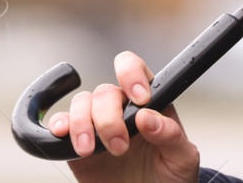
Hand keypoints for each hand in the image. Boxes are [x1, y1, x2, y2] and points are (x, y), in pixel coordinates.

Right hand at [48, 51, 199, 182]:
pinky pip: (62, 122)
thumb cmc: (170, 176)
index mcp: (148, 103)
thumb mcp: (182, 157)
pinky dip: (60, 124)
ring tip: (90, 150)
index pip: (135, 70)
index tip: (140, 100)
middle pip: (104, 92)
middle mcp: (121, 108)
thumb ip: (171, 134)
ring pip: (82, 103)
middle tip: (120, 147)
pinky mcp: (77, 143)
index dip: (132, 76)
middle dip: (109, 119)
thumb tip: (147, 117)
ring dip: (83, 123)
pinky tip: (63, 134)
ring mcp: (98, 124)